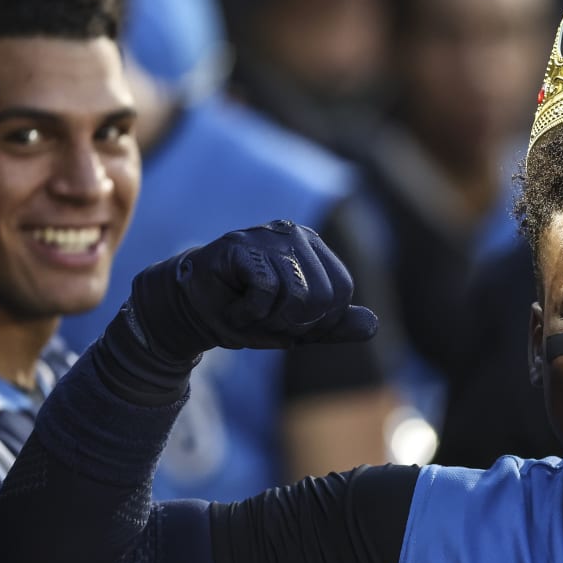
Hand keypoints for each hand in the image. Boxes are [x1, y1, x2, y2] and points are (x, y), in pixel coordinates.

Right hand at [125, 219, 377, 360]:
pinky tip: (234, 307)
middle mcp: (296, 235)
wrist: (190, 312)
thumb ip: (334, 326)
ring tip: (248, 312)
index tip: (289, 324)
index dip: (319, 321)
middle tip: (264, 319)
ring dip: (269, 320)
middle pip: (323, 296)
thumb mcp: (296, 327)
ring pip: (297, 295)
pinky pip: (266, 290)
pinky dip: (249, 313)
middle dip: (293, 323)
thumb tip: (372, 324)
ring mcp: (267, 235)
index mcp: (314, 250)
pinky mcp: (240, 244)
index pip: (340, 290)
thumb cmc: (246, 313)